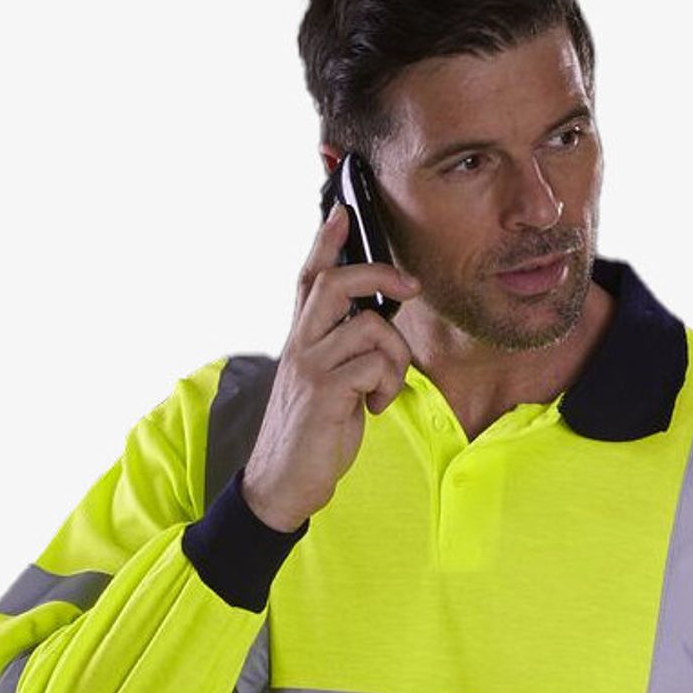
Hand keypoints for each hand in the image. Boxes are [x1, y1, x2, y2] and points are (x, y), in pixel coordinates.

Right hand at [241, 202, 421, 530]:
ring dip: (395, 357)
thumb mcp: (326, 382)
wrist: (283, 481)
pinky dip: (388, 385)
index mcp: (301, 339)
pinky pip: (375, 365)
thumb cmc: (311, 431)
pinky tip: (376, 408)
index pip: (309, 278)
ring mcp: (311, 366)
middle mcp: (301, 344)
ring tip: (385, 387)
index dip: (325, 242)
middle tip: (410, 287)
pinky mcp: (326, 392)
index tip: (343, 212)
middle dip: (380, 274)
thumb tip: (378, 326)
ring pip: (370, 328)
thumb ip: (342, 351)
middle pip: (335, 283)